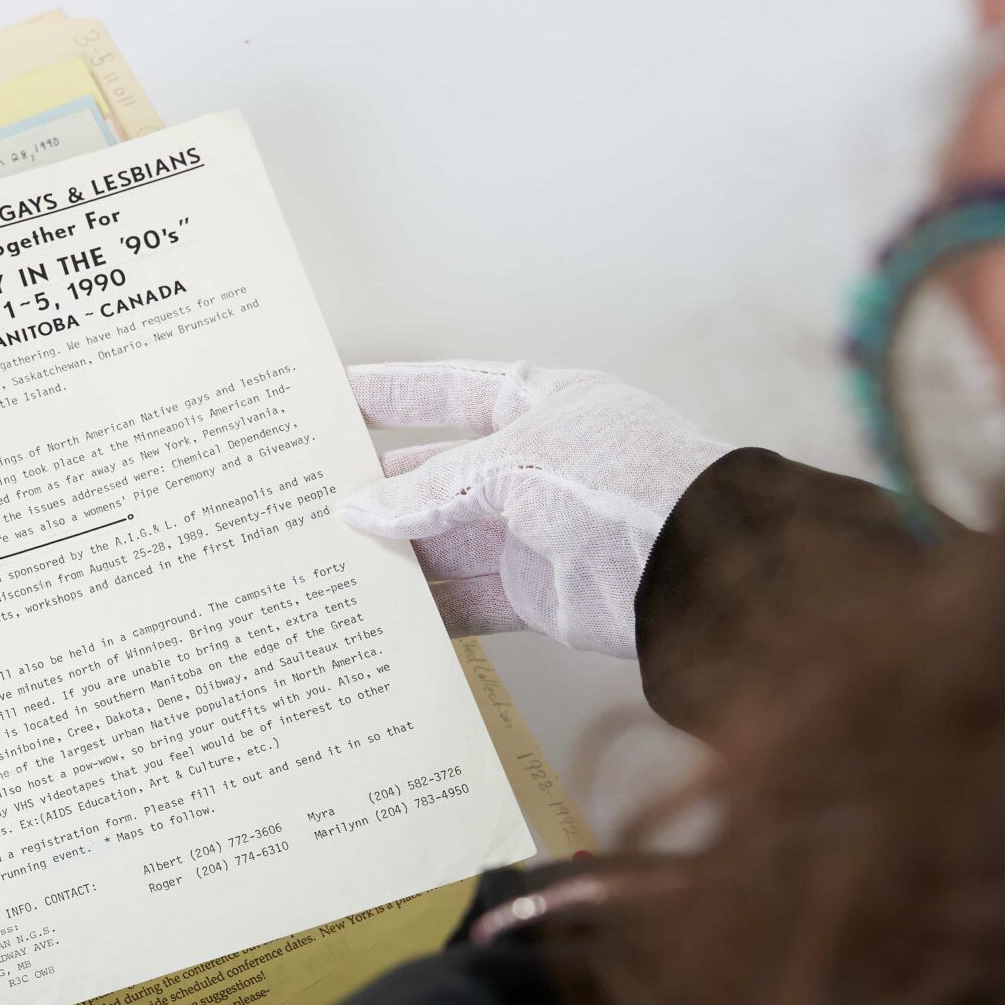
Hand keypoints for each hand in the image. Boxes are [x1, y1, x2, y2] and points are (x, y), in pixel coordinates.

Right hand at [338, 362, 730, 657]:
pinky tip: (378, 611)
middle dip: (377, 490)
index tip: (331, 394)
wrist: (697, 565)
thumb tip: (357, 510)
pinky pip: (465, 599)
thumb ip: (429, 490)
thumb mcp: (513, 465)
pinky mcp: (537, 592)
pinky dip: (425, 609)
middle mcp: (533, 467)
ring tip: (326, 560)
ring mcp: (533, 532)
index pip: (446, 392)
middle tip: (308, 498)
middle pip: (435, 476)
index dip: (390, 393)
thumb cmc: (621, 482)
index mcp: (538, 407)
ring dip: (392, 553)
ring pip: (442, 542)